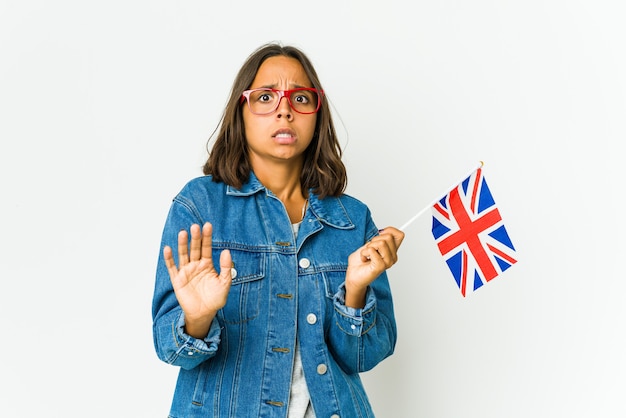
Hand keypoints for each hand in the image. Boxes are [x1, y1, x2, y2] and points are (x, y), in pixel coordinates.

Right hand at [163, 222, 231, 337]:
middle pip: (195, 248)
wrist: (204, 313)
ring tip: (183, 233)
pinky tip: (168, 249)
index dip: (207, 237)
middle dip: (195, 238)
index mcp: (207, 264)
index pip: (207, 247)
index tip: (208, 225)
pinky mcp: (177, 280)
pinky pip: (172, 268)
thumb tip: (227, 251)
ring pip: (183, 255)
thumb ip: (226, 267)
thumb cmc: (215, 298)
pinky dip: (169, 259)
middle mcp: (196, 265)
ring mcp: (186, 271)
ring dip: (182, 244)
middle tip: (195, 226)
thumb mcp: (225, 283)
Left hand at [344, 227, 404, 307]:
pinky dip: (364, 253)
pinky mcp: (381, 266)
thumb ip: (379, 238)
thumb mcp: (370, 244)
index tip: (379, 234)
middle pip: (388, 237)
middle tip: (369, 250)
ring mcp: (388, 262)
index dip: (389, 230)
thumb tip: (383, 231)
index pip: (399, 235)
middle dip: (374, 240)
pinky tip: (364, 259)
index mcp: (392, 251)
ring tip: (367, 255)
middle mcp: (392, 257)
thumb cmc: (360, 261)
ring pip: (381, 243)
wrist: (353, 274)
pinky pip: (372, 250)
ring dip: (368, 247)